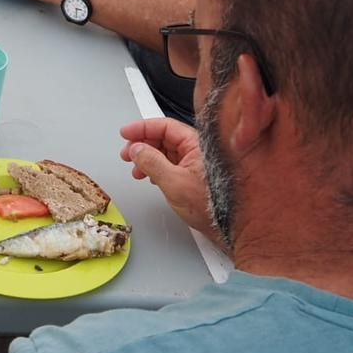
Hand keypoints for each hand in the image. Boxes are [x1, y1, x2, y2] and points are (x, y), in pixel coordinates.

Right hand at [118, 119, 215, 240]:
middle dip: (142, 144)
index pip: (165, 126)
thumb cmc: (210, 206)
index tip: (126, 133)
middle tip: (127, 152)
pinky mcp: (193, 174)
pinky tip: (150, 176)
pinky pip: (170, 163)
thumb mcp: (174, 182)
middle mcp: (197, 149)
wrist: (226, 226)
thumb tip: (136, 149)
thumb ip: (152, 162)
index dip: (142, 128)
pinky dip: (155, 168)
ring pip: (165, 151)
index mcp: (197, 144)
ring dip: (147, 158)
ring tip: (136, 169)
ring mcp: (195, 161)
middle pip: (164, 137)